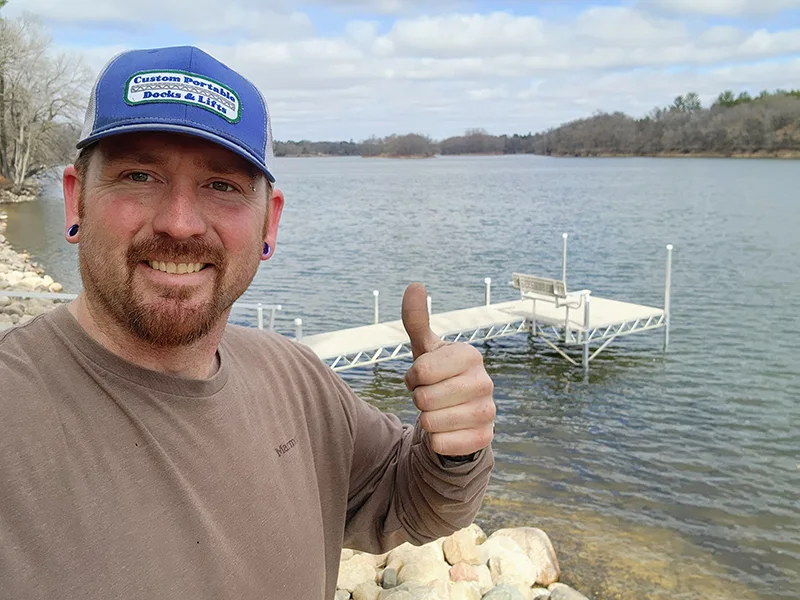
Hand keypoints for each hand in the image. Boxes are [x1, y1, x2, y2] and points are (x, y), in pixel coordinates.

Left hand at [401, 282, 494, 456]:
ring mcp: (488, 411)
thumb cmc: (438, 375)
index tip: (421, 377)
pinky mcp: (484, 438)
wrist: (457, 413)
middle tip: (430, 395)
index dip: (412, 378)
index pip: (421, 372)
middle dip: (418, 400)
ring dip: (426, 420)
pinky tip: (446, 430)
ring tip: (438, 411)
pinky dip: (435, 441)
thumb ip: (416, 318)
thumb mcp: (425, 349)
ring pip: (430, 424)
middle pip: (424, 400)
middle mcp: (485, 382)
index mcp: (470, 355)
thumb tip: (415, 284)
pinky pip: (441, 444)